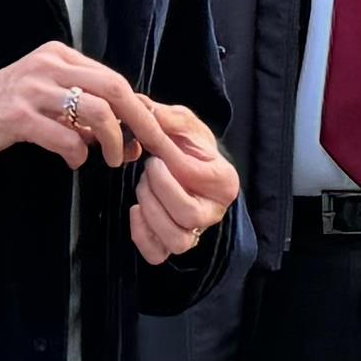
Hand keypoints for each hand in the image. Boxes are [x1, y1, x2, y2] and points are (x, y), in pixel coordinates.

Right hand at [0, 42, 164, 180]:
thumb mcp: (40, 100)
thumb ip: (78, 108)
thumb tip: (121, 129)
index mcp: (56, 56)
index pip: (113, 78)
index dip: (138, 109)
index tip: (150, 135)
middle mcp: (46, 65)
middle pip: (115, 88)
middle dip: (139, 122)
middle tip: (147, 148)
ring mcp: (31, 88)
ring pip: (97, 111)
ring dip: (114, 141)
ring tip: (113, 160)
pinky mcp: (17, 116)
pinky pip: (66, 137)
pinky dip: (78, 154)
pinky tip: (74, 162)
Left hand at [125, 102, 236, 262]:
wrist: (191, 166)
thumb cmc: (189, 145)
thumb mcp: (183, 124)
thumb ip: (165, 117)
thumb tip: (140, 106)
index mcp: (225, 181)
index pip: (193, 174)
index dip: (167, 160)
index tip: (155, 148)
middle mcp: (214, 212)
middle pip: (187, 214)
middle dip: (158, 189)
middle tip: (149, 168)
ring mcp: (195, 232)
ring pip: (176, 239)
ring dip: (151, 211)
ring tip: (143, 187)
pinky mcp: (172, 244)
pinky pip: (157, 254)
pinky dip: (141, 234)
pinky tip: (136, 210)